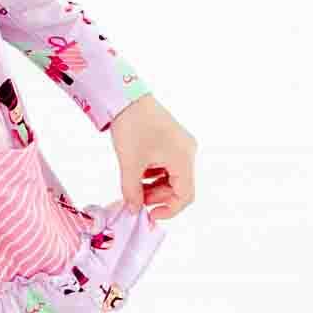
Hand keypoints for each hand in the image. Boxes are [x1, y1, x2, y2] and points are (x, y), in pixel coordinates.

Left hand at [109, 95, 195, 222]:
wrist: (126, 97)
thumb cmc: (132, 126)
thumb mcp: (130, 163)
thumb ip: (132, 191)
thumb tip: (133, 209)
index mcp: (183, 159)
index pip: (185, 195)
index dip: (169, 210)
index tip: (150, 215)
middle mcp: (187, 152)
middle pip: (179, 186)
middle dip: (157, 197)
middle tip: (136, 200)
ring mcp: (180, 145)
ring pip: (172, 176)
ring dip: (154, 185)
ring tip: (134, 186)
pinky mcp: (171, 140)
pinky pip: (167, 164)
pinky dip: (153, 173)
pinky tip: (137, 171)